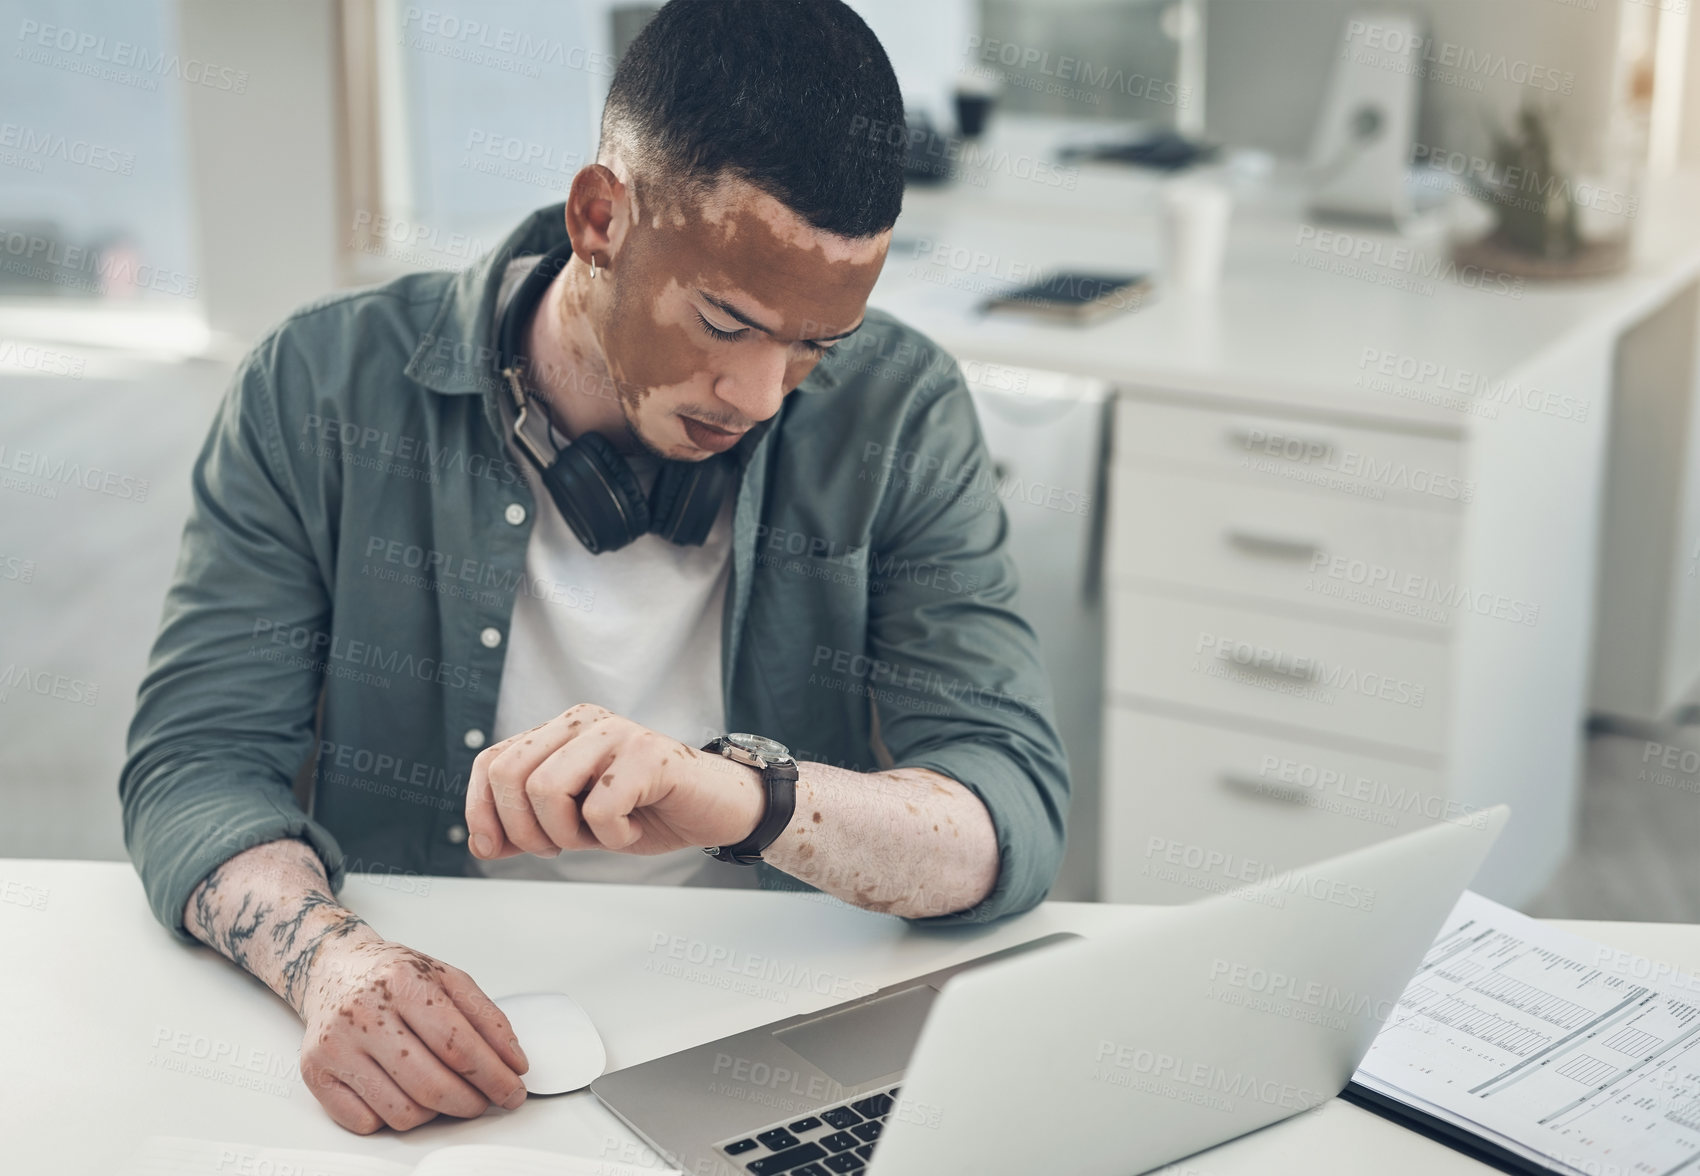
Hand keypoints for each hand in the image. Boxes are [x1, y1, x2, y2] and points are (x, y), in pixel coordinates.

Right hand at [297, 935, 530, 1132]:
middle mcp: (363, 1013)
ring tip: (441, 1091)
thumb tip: (514, 1064)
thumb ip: (488, 1018)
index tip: (512, 1092)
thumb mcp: (448, 978)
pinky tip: (402, 1092)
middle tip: (484, 1101)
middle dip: (470, 1103)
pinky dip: (394, 1117)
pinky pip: (367, 1123)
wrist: (334, 969)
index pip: (457, 1045)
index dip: (493, 1076)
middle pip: (431, 1084)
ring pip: (402, 1112)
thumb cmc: (395, 976)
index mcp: (402, 982)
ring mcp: (335, 1046)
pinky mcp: (315, 1073)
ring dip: (435, 1113)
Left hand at [465, 703, 764, 859]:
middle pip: (509, 775)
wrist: (719, 809)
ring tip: (600, 836)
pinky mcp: (648, 755)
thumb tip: (483, 843)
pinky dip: (613, 838)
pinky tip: (634, 829)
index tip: (494, 849)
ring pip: (546, 789)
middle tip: (561, 847)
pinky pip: (600, 809)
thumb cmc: (648, 811)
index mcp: (560, 731)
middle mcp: (582, 722)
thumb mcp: (577, 824)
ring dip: (568, 834)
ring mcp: (616, 733)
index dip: (482, 811)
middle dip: (524, 830)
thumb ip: (529, 827)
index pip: (491, 762)